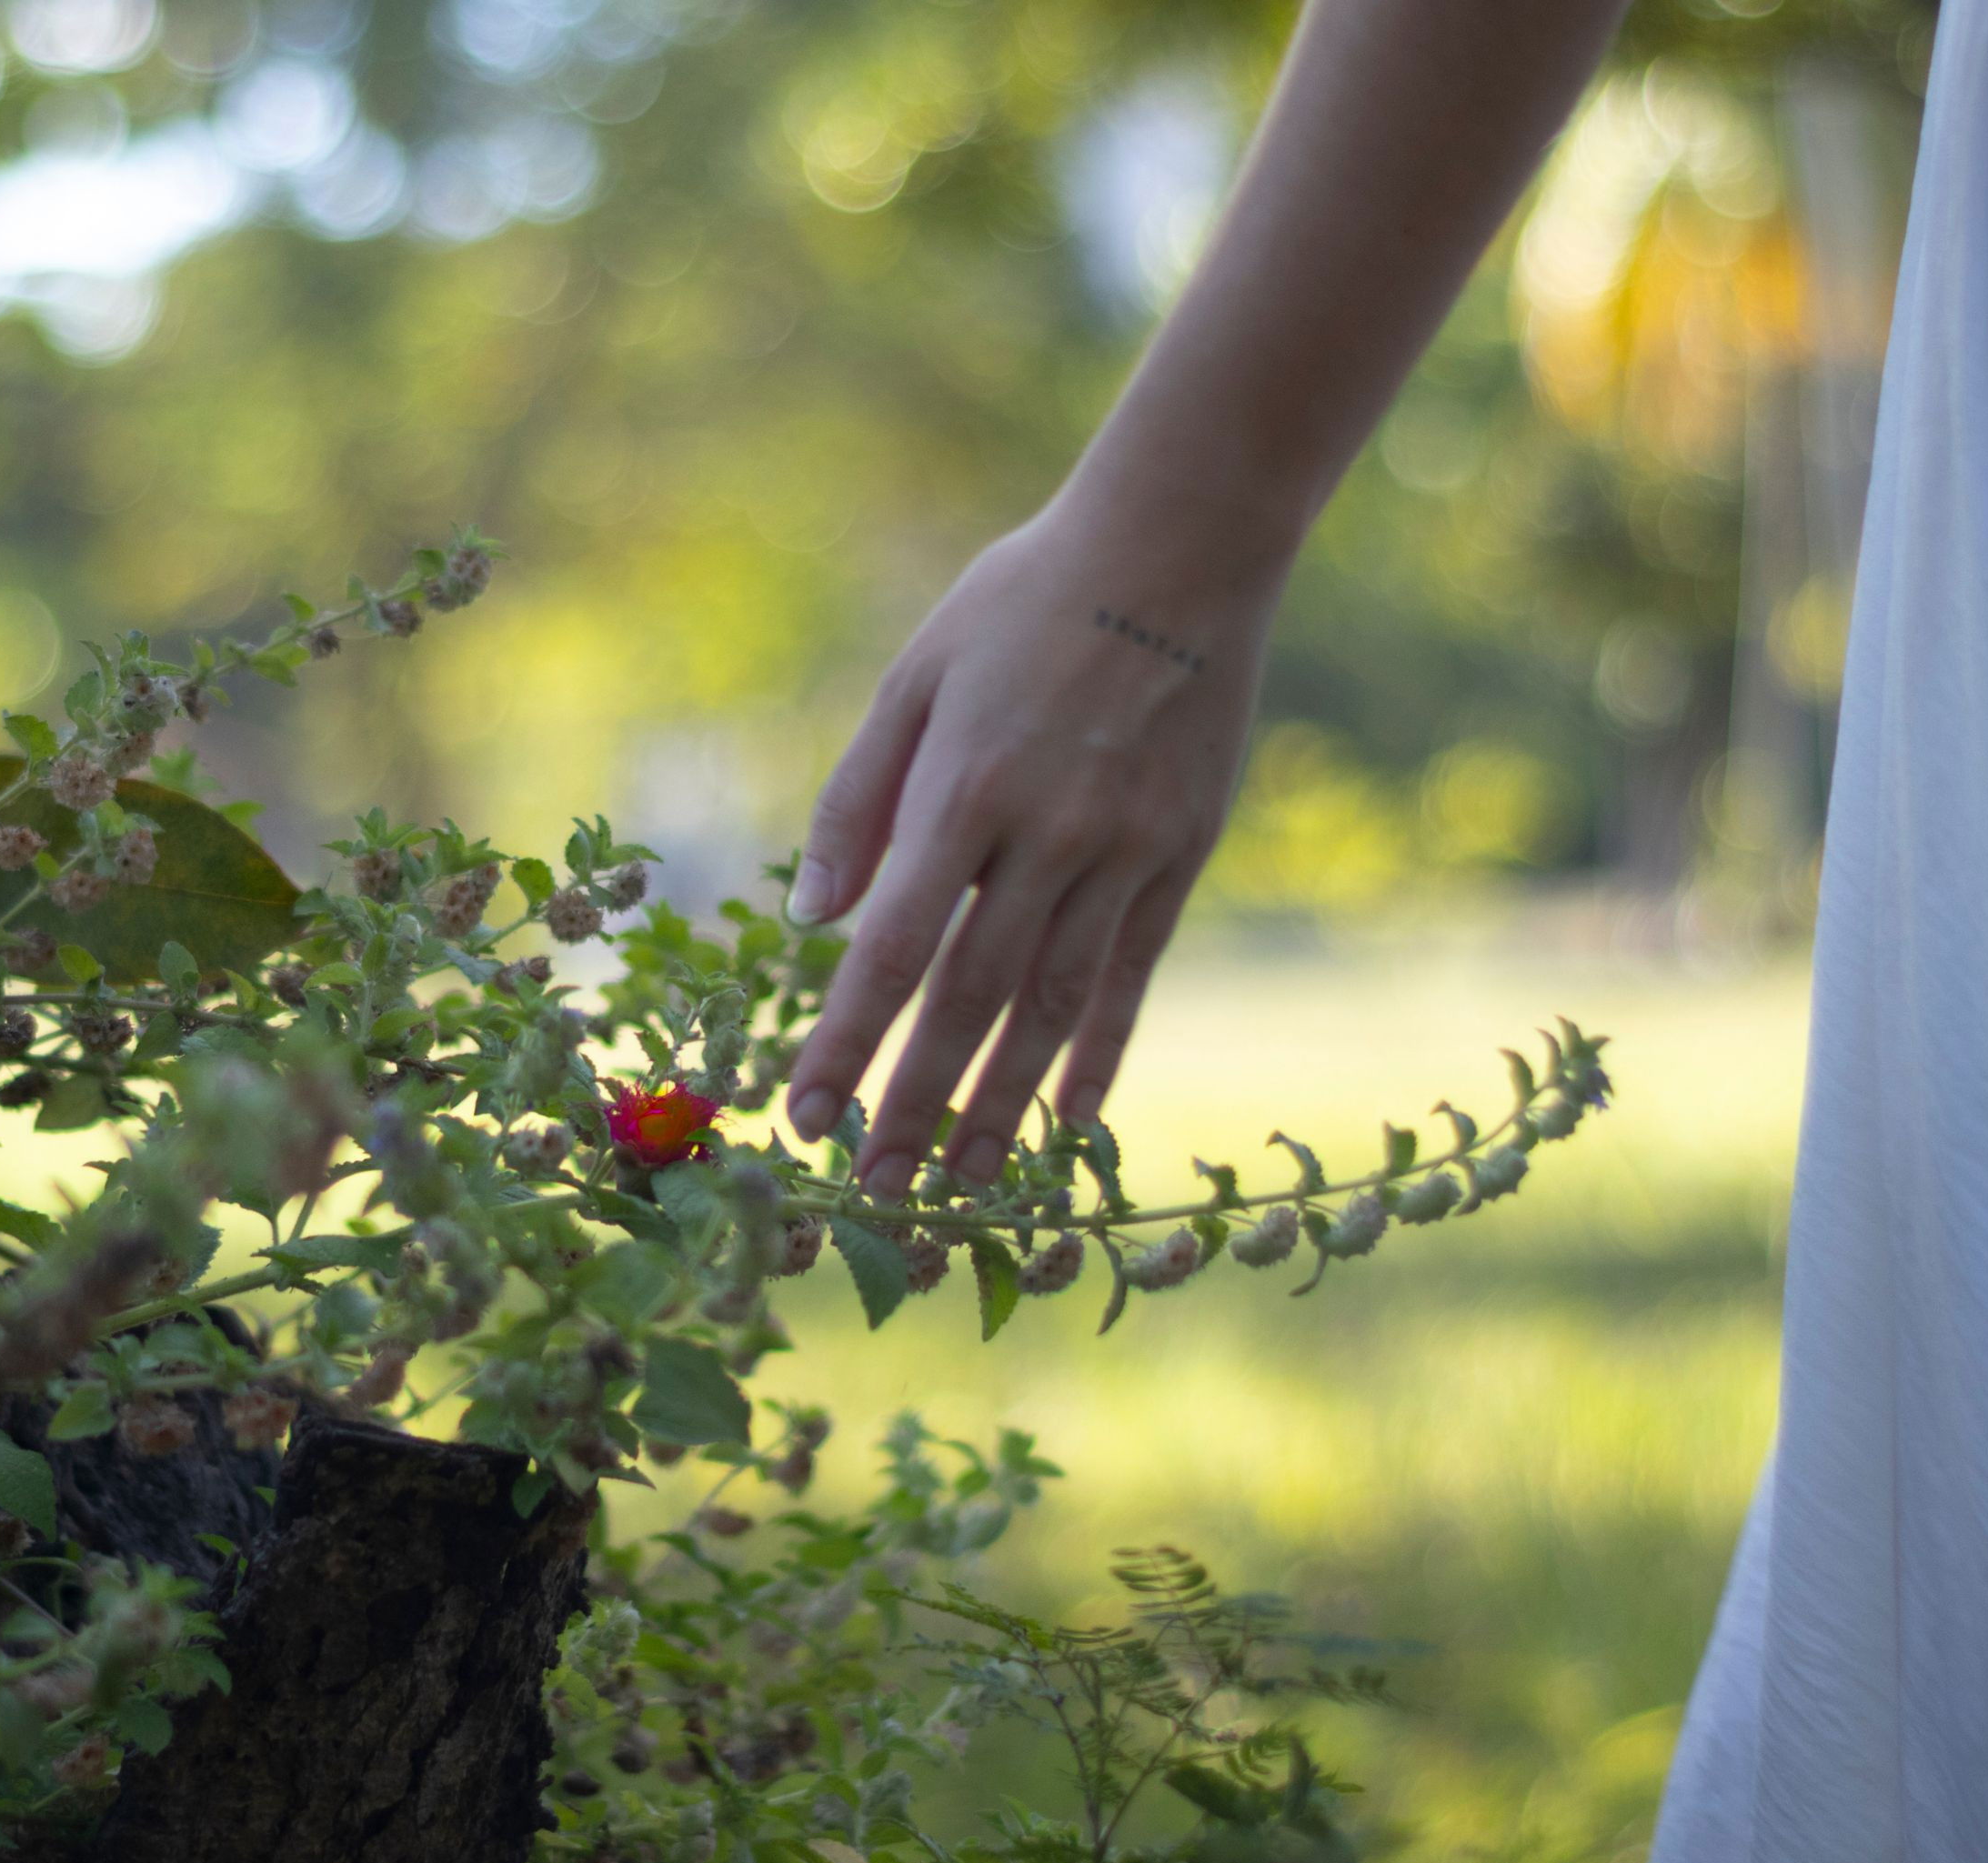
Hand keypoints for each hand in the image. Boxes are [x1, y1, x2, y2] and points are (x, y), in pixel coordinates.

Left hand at [782, 490, 1281, 1198]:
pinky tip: (1069, 1124)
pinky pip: (1132, 976)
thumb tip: (810, 920)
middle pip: (972, 998)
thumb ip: (857, 798)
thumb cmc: (1025, 600)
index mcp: (965, 787)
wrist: (1180, 546)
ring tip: (964, 1185)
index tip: (804, 1114)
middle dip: (915, 1103)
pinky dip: (1098, 1054)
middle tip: (875, 1191)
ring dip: (1004, 1104)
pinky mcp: (1182, 854)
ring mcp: (1126, 850)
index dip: (847, 1040)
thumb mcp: (917, 675)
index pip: (893, 946)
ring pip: (1054, 1005)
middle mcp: (1049, 833)